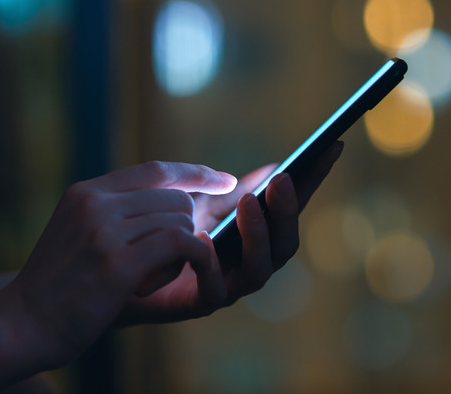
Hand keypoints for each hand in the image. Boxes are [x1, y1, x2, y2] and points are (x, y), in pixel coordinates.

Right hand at [0, 162, 236, 368]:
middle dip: (185, 228)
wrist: (21, 324)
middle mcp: (95, 203)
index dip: (195, 173)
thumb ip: (115, 211)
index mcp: (87, 192)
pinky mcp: (116, 263)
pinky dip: (192, 258)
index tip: (224, 180)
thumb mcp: (77, 231)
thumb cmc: (57, 284)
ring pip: (180, 220)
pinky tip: (172, 278)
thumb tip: (172, 198)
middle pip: (175, 198)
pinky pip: (180, 243)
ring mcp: (103, 231)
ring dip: (182, 251)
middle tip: (167, 262)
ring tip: (153, 278)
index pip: (155, 169)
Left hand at [116, 140, 344, 324]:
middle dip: (287, 210)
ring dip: (258, 234)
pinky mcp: (198, 304)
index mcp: (253, 238)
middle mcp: (248, 264)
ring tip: (248, 203)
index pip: (290, 209)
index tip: (331, 146)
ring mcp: (228, 286)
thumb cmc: (162, 235)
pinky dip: (213, 264)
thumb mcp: (200, 205)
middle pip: (285, 243)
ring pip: (259, 269)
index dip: (314, 180)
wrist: (119, 270)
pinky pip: (215, 290)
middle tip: (282, 180)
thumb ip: (231, 191)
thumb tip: (273, 167)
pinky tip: (205, 239)